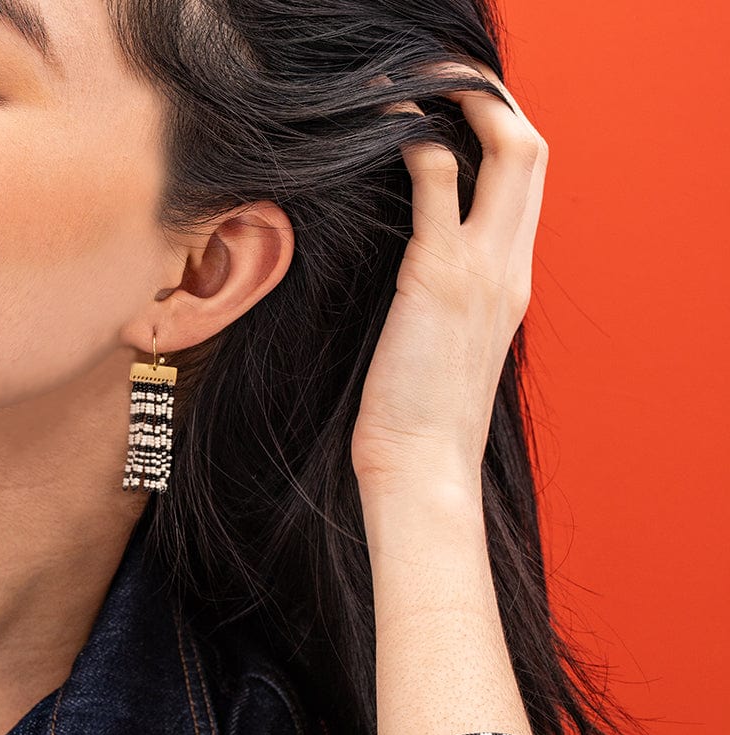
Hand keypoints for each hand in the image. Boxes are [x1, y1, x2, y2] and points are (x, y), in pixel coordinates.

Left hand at [351, 62, 548, 497]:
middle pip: (534, 150)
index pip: (528, 185)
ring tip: (414, 88)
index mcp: (512, 284)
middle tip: (442, 82)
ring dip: (463, 101)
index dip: (500, 135)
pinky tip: (386, 133)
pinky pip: (439, 179)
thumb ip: (448, 298)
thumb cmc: (423, 415)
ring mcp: (481, 269)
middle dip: (493, 99)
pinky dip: (417, 141)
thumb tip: (418, 269)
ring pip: (508, 148)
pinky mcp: (438, 277)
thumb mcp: (448, 347)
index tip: (456, 118)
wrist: (424, 466)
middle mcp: (509, 267)